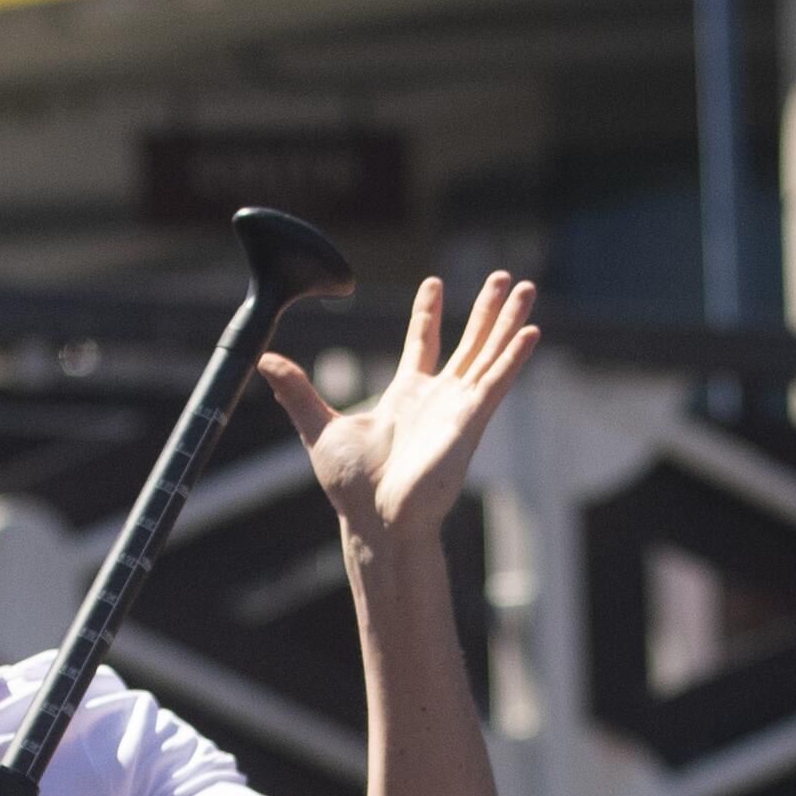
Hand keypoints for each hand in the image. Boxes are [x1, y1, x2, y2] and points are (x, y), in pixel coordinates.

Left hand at [285, 273, 538, 561]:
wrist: (378, 520)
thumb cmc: (353, 487)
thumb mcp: (318, 427)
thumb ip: (297, 391)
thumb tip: (264, 361)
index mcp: (405, 396)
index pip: (423, 343)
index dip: (429, 312)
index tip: (433, 282)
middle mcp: (437, 398)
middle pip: (469, 342)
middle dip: (485, 310)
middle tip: (501, 276)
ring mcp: (458, 408)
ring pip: (489, 353)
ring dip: (508, 320)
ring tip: (526, 286)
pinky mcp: (471, 421)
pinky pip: (497, 382)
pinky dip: (514, 356)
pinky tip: (531, 331)